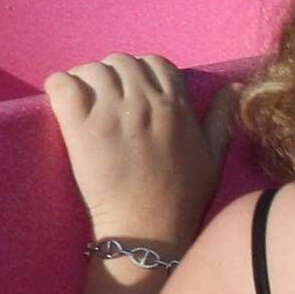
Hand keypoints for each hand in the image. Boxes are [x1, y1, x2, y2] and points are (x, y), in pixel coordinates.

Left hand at [45, 53, 228, 251]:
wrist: (148, 231)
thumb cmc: (182, 199)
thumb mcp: (214, 156)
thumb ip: (221, 118)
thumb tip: (234, 88)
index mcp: (176, 105)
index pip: (154, 62)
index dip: (139, 75)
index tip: (132, 97)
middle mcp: (146, 102)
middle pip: (119, 62)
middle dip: (110, 78)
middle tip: (103, 106)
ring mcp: (112, 114)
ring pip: (91, 70)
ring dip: (84, 83)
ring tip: (82, 109)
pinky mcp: (82, 129)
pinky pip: (62, 85)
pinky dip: (59, 88)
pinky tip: (63, 108)